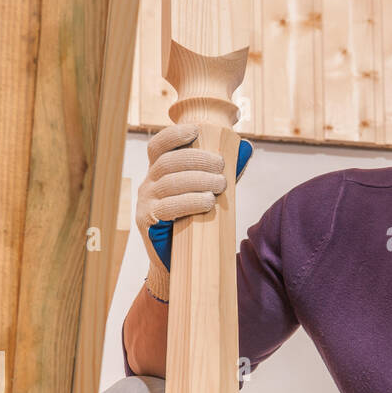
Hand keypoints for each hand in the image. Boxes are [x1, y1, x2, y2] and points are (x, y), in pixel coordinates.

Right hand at [135, 123, 252, 299]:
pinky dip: (189, 201)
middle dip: (196, 160)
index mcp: (159, 172)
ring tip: (221, 184)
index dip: (174, 135)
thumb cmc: (194, 222)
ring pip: (169, 183)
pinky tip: (207, 202)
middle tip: (221, 165)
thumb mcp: (207, 192)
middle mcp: (148, 183)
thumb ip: (221, 171)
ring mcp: (145, 202)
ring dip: (197, 180)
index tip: (195, 130)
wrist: (177, 261)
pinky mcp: (146, 221)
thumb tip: (246, 147)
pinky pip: (167, 207)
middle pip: (168, 162)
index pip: (159, 146)